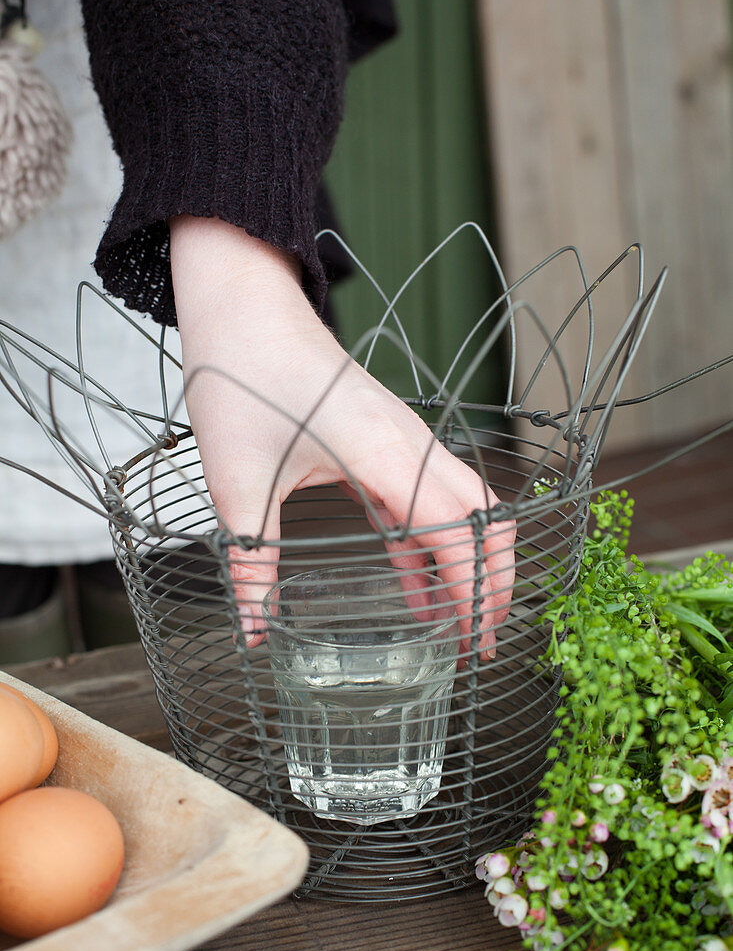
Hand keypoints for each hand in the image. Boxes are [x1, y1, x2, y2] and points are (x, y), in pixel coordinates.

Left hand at [170, 216, 515, 657]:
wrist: (245, 308)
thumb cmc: (242, 378)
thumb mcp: (238, 482)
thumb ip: (252, 563)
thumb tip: (255, 634)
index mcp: (383, 453)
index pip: (455, 534)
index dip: (472, 593)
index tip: (474, 642)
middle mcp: (409, 444)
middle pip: (482, 519)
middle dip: (491, 581)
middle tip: (480, 641)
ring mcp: (402, 438)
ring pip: (462, 507)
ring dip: (465, 562)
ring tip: (452, 623)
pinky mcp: (386, 439)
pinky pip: (424, 497)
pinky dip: (429, 543)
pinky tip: (414, 586)